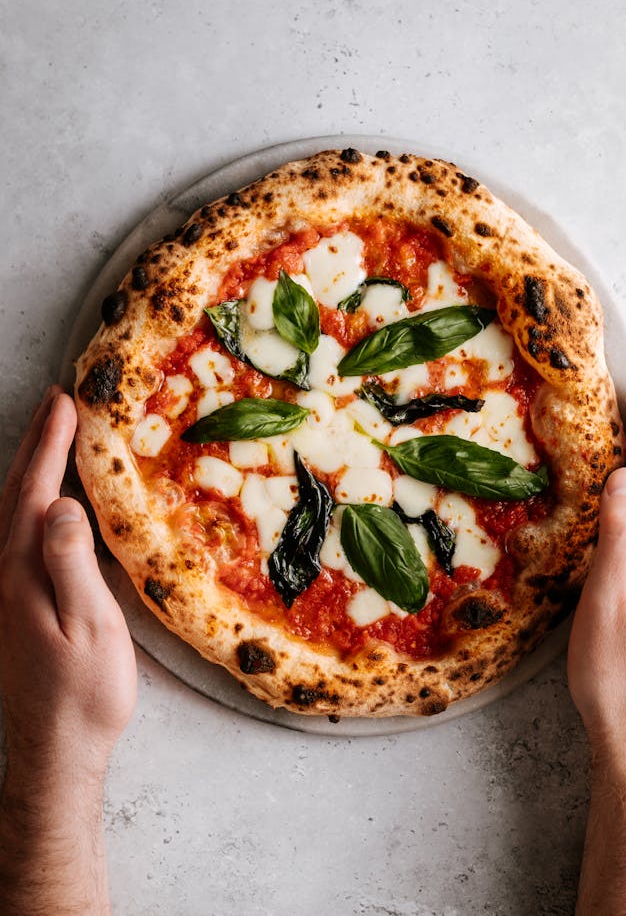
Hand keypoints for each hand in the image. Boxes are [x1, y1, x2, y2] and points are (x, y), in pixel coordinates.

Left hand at [0, 387, 136, 780]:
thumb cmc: (82, 692)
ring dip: (30, 470)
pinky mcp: (13, 606)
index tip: (66, 404)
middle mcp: (3, 575)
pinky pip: (18, 535)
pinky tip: (46, 503)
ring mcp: (4, 592)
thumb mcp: (88, 625)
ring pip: (12, 515)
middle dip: (36, 445)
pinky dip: (31, 502)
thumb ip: (71, 562)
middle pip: (14, 495)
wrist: (55, 750)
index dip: (49, 446)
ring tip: (51, 439)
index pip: (34, 493)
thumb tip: (62, 503)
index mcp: (20, 573)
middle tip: (57, 404)